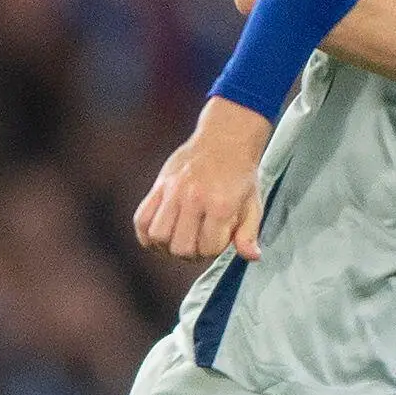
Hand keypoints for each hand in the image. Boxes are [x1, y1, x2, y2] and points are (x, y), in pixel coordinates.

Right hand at [132, 98, 272, 260]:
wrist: (226, 138)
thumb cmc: (241, 174)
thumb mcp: (253, 204)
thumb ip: (249, 233)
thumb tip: (252, 256)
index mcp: (221, 205)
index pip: (209, 248)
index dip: (214, 249)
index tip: (218, 239)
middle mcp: (194, 198)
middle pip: (180, 247)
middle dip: (191, 253)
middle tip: (199, 242)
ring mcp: (173, 191)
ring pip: (158, 236)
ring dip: (168, 246)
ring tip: (179, 239)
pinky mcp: (159, 185)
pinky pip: (141, 219)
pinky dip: (146, 234)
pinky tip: (160, 236)